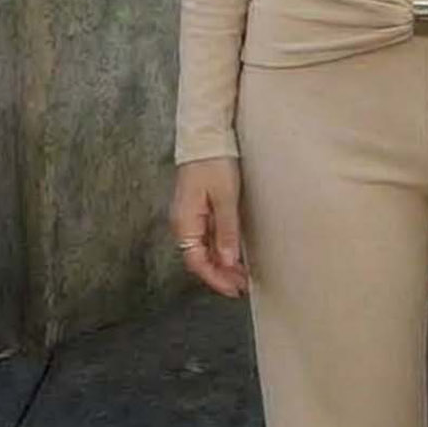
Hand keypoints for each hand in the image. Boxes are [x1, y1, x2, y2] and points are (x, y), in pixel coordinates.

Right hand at [170, 157, 248, 297]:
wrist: (206, 137)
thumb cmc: (213, 163)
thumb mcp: (224, 198)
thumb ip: (226, 230)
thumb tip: (227, 260)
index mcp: (185, 222)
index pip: (196, 261)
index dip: (215, 278)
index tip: (234, 289)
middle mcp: (184, 224)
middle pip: (199, 259)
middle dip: (220, 275)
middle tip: (243, 286)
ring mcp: (191, 218)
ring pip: (204, 251)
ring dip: (222, 265)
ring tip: (242, 276)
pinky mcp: (199, 211)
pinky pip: (208, 239)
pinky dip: (221, 250)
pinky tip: (235, 256)